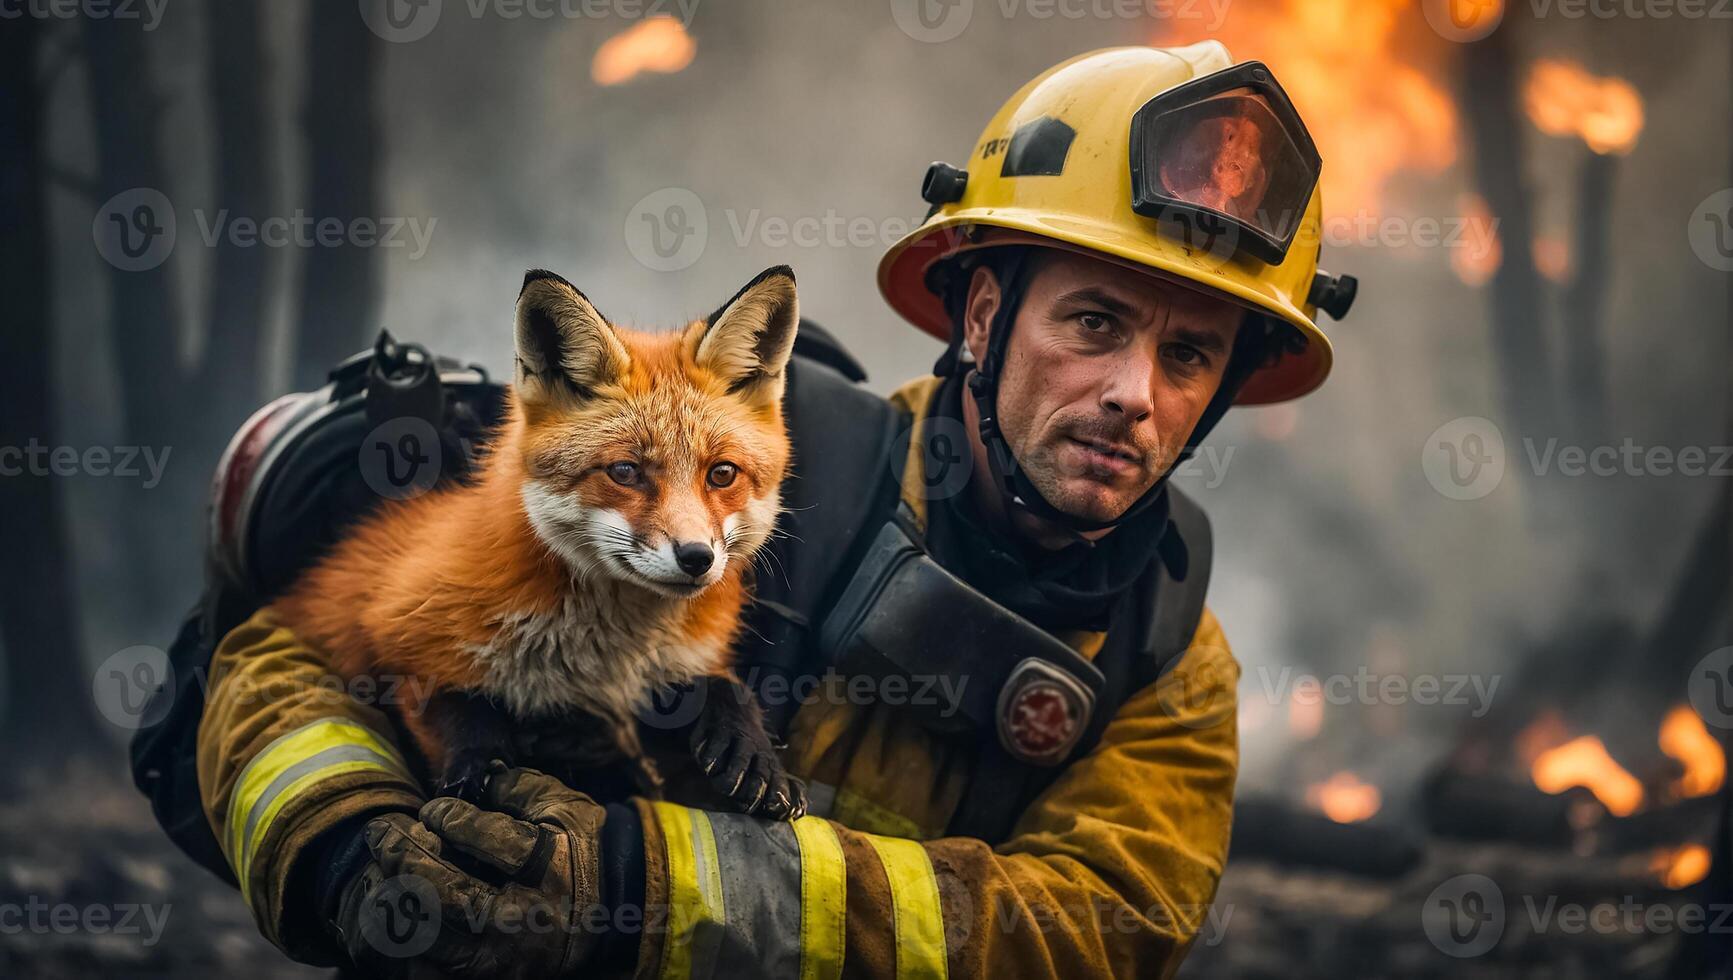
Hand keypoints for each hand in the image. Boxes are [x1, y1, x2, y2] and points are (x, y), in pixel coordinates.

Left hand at [358, 768, 608, 978]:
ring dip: (395, 899)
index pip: (492, 841)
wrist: (611, 911)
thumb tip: (469, 777)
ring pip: (426, 937)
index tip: (433, 809)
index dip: (451, 819)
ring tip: (381, 870)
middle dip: (403, 855)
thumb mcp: (563, 806)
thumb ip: (517, 786)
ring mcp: (501, 960)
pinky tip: (395, 911)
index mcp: (551, 870)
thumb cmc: (580, 849)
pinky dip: (403, 942)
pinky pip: (425, 969)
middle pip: (447, 892)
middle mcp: (523, 920)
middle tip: (381, 832)